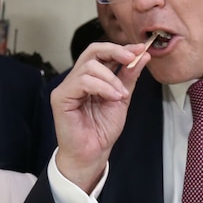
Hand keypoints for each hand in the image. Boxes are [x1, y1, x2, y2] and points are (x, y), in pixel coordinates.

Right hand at [51, 41, 150, 192]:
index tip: (140, 50)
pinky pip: (82, 81)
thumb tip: (142, 56)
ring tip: (121, 95)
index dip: (120, 48)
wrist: (93, 154)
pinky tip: (113, 97)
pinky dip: (102, 87)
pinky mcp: (61, 97)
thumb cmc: (102, 130)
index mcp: (91, 78)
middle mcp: (77, 79)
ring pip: (89, 66)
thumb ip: (129, 77)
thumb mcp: (121, 98)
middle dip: (115, 51)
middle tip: (132, 58)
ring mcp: (67, 87)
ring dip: (111, 79)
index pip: (101, 53)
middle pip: (92, 51)